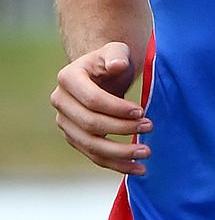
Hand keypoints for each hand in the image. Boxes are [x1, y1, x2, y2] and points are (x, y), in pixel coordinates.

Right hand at [50, 41, 152, 175]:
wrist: (102, 72)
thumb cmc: (112, 60)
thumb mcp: (116, 51)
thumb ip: (117, 55)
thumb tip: (117, 65)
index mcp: (68, 78)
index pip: (92, 99)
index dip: (117, 108)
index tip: (141, 111)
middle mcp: (60, 101)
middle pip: (91, 124)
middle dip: (121, 129)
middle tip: (149, 127)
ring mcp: (65, 123)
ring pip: (91, 146)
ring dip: (120, 153)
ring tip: (146, 152)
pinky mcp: (75, 138)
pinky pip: (95, 156)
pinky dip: (116, 165)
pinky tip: (137, 169)